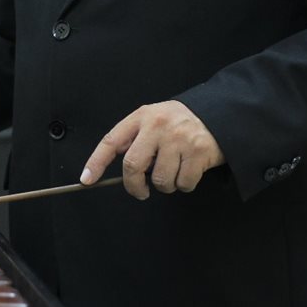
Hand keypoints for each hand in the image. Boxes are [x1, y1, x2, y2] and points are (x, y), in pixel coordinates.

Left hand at [80, 101, 223, 199]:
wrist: (219, 115)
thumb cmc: (180, 123)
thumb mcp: (154, 119)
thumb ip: (137, 138)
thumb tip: (121, 169)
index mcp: (142, 116)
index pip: (111, 141)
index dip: (96, 162)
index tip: (86, 179)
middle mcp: (157, 126)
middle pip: (133, 165)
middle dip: (134, 185)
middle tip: (140, 191)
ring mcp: (178, 139)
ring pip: (159, 180)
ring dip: (165, 185)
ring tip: (173, 171)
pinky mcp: (198, 153)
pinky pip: (183, 184)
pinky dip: (184, 184)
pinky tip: (189, 170)